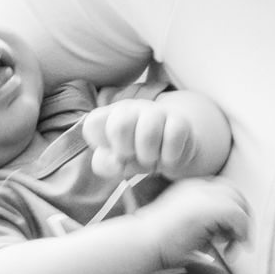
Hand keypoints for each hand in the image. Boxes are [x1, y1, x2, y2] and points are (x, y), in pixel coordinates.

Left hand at [82, 100, 210, 180]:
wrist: (172, 153)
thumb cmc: (137, 155)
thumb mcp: (116, 164)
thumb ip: (105, 164)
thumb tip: (117, 162)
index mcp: (111, 116)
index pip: (93, 123)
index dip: (100, 144)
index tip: (113, 152)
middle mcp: (133, 108)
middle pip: (119, 125)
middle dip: (125, 150)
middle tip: (133, 156)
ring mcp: (158, 112)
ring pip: (148, 132)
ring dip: (148, 156)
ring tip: (151, 158)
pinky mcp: (180, 122)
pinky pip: (173, 138)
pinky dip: (169, 156)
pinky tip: (168, 157)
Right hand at [135, 177, 249, 267]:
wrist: (140, 244)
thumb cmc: (155, 244)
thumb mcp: (183, 226)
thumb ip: (203, 225)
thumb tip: (223, 234)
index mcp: (190, 188)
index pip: (223, 192)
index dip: (231, 212)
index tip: (226, 236)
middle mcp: (199, 187)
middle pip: (235, 195)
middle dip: (241, 218)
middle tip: (237, 242)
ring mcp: (204, 196)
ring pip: (239, 205)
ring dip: (242, 228)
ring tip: (231, 248)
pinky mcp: (208, 208)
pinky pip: (238, 216)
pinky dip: (241, 232)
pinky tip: (231, 250)